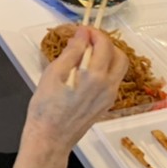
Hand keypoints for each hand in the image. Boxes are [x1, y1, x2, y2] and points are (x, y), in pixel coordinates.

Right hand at [22, 27, 126, 153]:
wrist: (50, 138)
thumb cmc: (46, 107)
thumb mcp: (54, 74)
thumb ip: (72, 52)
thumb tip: (82, 35)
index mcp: (96, 77)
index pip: (105, 45)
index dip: (94, 33)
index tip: (81, 29)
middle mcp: (109, 87)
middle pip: (120, 56)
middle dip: (106, 43)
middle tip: (86, 40)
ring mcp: (109, 97)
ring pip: (118, 69)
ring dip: (107, 56)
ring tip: (84, 54)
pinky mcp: (106, 105)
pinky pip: (112, 80)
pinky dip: (104, 69)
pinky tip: (84, 70)